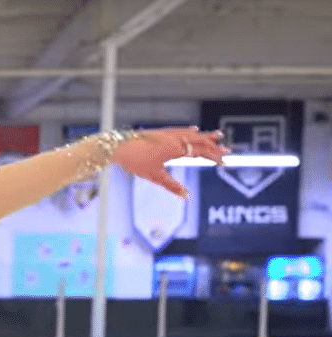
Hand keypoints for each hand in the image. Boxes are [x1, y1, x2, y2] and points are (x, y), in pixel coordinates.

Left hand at [113, 127, 229, 199]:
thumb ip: (172, 186)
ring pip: (191, 134)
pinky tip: (194, 130)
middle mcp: (174, 138)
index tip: (224, 162)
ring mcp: (167, 134)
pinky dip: (190, 132)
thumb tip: (187, 197)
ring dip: (205, 136)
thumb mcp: (154, 176)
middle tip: (228, 150)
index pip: (200, 152)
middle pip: (199, 142)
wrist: (117, 147)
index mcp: (175, 148)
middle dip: (214, 146)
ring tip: (218, 136)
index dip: (213, 157)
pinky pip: (180, 131)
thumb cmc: (135, 162)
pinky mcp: (160, 132)